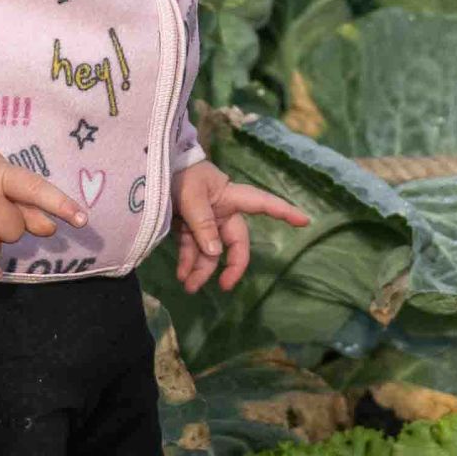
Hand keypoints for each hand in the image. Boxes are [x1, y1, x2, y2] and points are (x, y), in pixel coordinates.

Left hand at [168, 159, 308, 292]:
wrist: (152, 169)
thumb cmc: (178, 175)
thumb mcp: (191, 197)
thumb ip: (203, 225)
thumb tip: (216, 253)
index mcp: (231, 196)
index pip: (263, 204)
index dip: (284, 212)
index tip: (305, 221)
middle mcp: (222, 211)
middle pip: (235, 243)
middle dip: (231, 266)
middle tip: (224, 286)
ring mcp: (205, 221)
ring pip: (210, 251)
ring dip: (201, 270)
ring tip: (189, 287)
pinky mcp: (188, 227)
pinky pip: (192, 249)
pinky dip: (187, 263)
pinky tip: (182, 276)